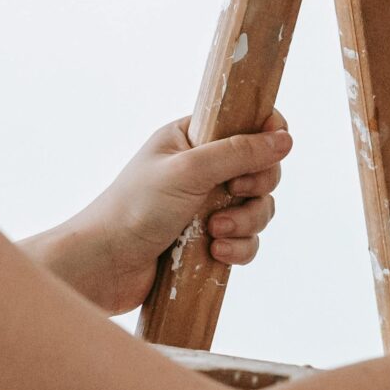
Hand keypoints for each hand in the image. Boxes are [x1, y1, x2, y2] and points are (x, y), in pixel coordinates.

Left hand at [42, 112, 292, 314]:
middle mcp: (202, 168)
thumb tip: (285, 139)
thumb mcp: (189, 170)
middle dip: (256, 187)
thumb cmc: (135, 208)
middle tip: (235, 191)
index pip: (245, 123)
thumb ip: (238, 152)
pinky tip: (216, 253)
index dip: (265, 136)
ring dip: (246, 221)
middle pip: (261, 169)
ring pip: (258, 207)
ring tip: (216, 231)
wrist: (104, 266)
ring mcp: (206, 205)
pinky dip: (239, 247)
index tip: (267, 151)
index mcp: (192, 138)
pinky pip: (246, 240)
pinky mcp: (209, 240)